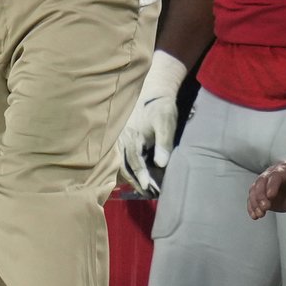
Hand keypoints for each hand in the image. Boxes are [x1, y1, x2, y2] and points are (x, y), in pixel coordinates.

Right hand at [115, 51, 187, 196]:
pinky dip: (126, 168)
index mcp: (132, 136)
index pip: (134, 161)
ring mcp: (119, 139)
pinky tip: (133, 175)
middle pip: (125, 165)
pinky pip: (119, 157)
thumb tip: (160, 163)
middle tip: (146, 194)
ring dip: (130, 176)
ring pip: (120, 162)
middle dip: (135, 180)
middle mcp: (122, 139)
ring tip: (141, 188)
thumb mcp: (166, 122)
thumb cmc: (160, 107)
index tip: (147, 187)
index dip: (141, 175)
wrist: (152, 91)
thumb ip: (164, 142)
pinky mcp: (121, 138)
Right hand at [247, 161, 285, 218]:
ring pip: (254, 190)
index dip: (272, 185)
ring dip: (254, 202)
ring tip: (259, 214)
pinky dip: (252, 207)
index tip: (270, 196)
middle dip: (260, 195)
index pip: (275, 176)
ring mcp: (264, 184)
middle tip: (265, 207)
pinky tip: (255, 216)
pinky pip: (252, 199)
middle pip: (261, 182)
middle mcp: (271, 174)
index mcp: (284, 169)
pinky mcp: (261, 194)